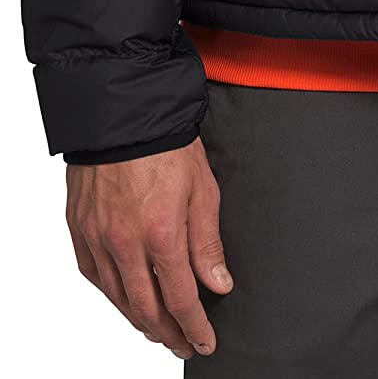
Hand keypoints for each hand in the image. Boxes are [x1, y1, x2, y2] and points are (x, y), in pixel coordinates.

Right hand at [65, 138, 232, 360]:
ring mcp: (97, 238)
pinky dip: (112, 295)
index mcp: (161, 234)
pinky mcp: (78, 229)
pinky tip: (126, 299)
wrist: (123, 113)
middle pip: (146, 308)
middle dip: (168, 334)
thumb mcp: (203, 189)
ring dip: (140, 321)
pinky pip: (94, 276)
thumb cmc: (168, 144)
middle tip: (184, 345)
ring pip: (118, 298)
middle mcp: (124, 244)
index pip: (181, 298)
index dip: (194, 326)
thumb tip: (218, 285)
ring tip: (159, 331)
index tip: (205, 342)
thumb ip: (208, 243)